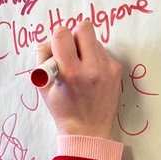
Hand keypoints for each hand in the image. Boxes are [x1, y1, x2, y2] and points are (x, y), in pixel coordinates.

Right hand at [36, 20, 122, 138]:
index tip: (57, 50)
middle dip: (74, 36)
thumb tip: (51, 40)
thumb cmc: (63, 110)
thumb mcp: (44, 87)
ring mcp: (108, 68)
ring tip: (81, 67)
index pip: (62, 34)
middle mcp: (92, 68)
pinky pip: (103, 51)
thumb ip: (44, 58)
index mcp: (71, 72)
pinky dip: (94, 57)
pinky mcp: (116, 70)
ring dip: (85, 47)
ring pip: (94, 39)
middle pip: (84, 27)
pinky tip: (91, 74)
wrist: (88, 131)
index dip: (57, 39)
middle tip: (71, 52)